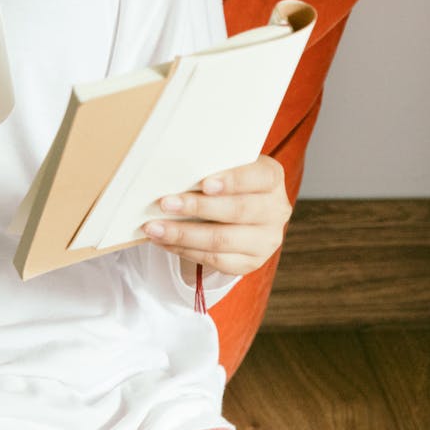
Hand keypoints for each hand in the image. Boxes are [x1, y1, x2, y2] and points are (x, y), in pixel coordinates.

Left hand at [142, 155, 291, 277]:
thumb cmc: (221, 181)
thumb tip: (168, 171)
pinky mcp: (251, 262)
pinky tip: (164, 242)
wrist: (232, 210)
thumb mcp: (222, 167)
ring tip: (154, 228)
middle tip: (164, 203)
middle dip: (197, 207)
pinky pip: (216, 260)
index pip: (259, 178)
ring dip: (183, 234)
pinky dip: (185, 250)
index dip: (233, 181)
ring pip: (223, 240)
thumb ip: (207, 167)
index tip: (204, 184)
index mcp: (271, 179)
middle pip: (237, 210)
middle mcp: (275, 210)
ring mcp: (266, 240)